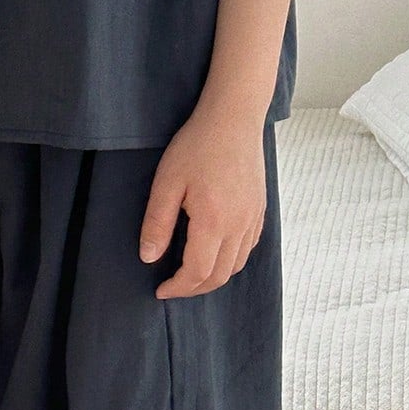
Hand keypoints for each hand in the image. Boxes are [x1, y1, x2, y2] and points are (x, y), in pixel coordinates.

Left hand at [138, 106, 267, 298]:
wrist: (233, 119)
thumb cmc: (196, 146)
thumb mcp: (166, 183)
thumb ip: (157, 223)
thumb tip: (149, 258)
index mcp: (214, 222)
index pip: (197, 272)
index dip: (178, 288)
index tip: (160, 290)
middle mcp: (239, 226)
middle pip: (220, 276)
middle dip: (194, 288)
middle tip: (172, 287)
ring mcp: (253, 218)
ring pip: (237, 265)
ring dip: (213, 277)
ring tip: (190, 274)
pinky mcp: (259, 210)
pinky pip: (248, 248)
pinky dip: (231, 261)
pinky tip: (214, 253)